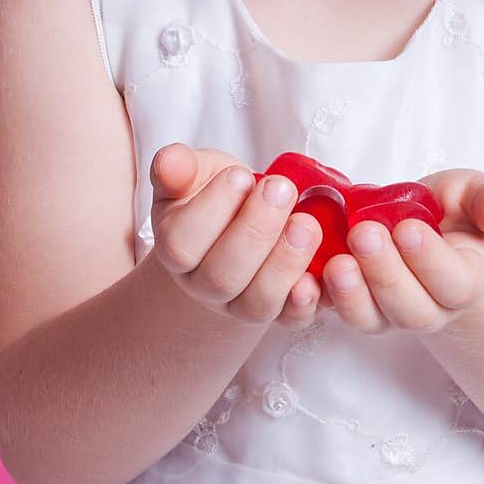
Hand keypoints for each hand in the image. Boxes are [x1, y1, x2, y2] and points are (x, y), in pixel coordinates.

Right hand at [149, 143, 323, 328]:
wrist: (239, 224)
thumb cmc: (217, 195)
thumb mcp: (196, 173)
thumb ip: (180, 168)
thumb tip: (168, 161)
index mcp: (176, 248)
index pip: (182, 242)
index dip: (212, 210)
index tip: (240, 175)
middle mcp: (204, 285)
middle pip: (221, 276)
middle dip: (255, 230)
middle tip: (281, 189)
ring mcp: (240, 305)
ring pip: (256, 302)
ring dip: (285, 263)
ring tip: (306, 223)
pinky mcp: (279, 314)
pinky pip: (290, 321)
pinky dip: (303, 304)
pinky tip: (315, 277)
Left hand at [319, 168, 483, 334]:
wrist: (426, 227)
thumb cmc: (455, 211)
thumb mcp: (476, 194)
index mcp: (469, 279)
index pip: (454, 282)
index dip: (430, 260)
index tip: (407, 228)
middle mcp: (433, 306)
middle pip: (412, 308)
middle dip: (386, 273)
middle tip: (363, 235)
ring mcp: (392, 312)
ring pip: (374, 319)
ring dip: (353, 294)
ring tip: (336, 263)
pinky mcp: (358, 307)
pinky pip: (340, 315)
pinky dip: (321, 300)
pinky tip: (306, 276)